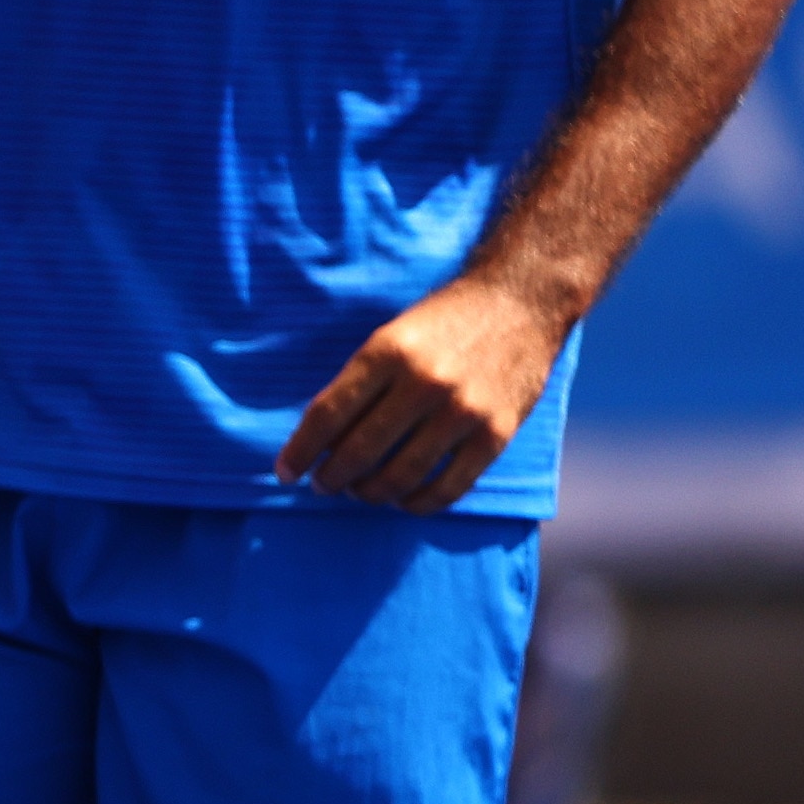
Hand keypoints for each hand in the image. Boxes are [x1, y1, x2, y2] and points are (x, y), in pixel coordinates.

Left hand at [275, 276, 560, 509]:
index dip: (300, 450)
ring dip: (371, 493)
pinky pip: (450, 487)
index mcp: (386, 352)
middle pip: (359, 451)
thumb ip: (360, 383)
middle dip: (331, 477)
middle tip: (322, 485)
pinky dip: (419, 502)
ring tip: (359, 492)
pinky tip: (404, 500)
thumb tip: (320, 438)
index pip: (328, 414)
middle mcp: (423, 382)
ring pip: (401, 475)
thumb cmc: (443, 320)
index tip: (283, 472)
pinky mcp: (496, 433)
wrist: (520, 301)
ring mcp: (463, 410)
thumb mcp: (390, 335)